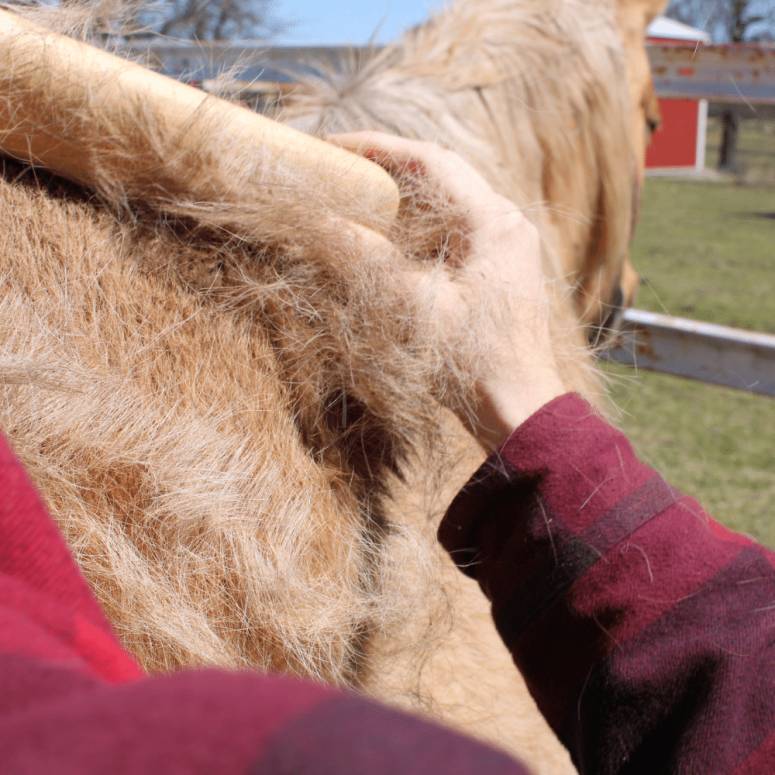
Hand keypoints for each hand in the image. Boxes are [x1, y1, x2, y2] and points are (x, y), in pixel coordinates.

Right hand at [328, 132, 564, 450]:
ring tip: (358, 192)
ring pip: (447, 202)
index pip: (432, 161)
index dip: (379, 147)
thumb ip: (366, 258)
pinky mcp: (497, 269)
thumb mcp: (412, 306)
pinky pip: (454, 230)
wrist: (517, 408)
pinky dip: (418, 226)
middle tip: (341, 166)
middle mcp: (505, 223)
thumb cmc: (473, 362)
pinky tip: (390, 233)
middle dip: (389, 167)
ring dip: (403, 196)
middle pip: (442, 175)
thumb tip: (321, 222)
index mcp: (494, 221)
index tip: (335, 146)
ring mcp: (505, 246)